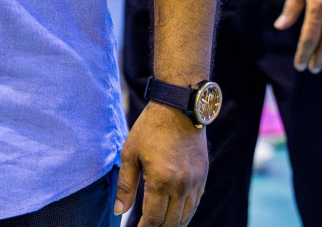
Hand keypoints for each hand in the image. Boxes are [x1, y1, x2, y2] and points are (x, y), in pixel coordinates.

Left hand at [115, 101, 207, 226]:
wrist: (179, 108)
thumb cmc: (150, 128)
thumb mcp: (130, 154)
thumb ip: (125, 186)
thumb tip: (118, 211)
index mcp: (161, 181)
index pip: (153, 219)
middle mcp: (181, 186)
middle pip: (171, 223)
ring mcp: (195, 182)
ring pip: (186, 216)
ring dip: (173, 225)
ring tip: (159, 226)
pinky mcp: (203, 176)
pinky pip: (195, 204)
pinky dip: (186, 214)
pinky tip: (176, 215)